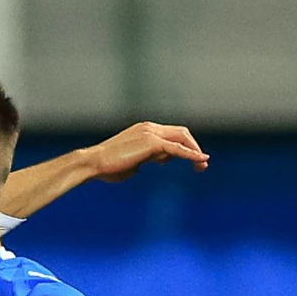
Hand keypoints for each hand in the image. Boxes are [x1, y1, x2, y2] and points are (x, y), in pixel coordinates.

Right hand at [81, 121, 208, 182]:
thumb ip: (140, 161)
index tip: (191, 162)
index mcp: (144, 130)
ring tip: (202, 166)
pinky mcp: (152, 143)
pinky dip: (191, 154)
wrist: (93, 163)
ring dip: (195, 151)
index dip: (184, 147)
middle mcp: (149, 128)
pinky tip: (201, 160)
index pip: (171, 134)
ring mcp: (151, 134)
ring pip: (182, 138)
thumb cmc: (106, 167)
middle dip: (194, 147)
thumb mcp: (129, 163)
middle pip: (181, 133)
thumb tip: (142, 167)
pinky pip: (177, 148)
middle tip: (202, 164)